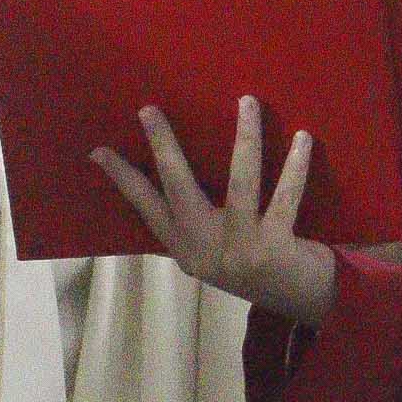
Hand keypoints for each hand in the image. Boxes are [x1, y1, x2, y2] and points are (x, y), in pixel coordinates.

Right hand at [92, 97, 337, 324]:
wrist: (300, 300)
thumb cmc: (256, 260)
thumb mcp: (216, 248)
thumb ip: (197, 218)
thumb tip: (176, 161)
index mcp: (187, 247)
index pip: (146, 206)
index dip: (123, 179)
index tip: (100, 150)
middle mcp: (206, 249)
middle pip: (179, 188)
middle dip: (163, 147)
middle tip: (149, 110)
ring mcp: (240, 250)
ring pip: (240, 183)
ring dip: (246, 138)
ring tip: (247, 102)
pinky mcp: (274, 250)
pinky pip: (286, 197)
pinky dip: (295, 165)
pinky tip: (302, 137)